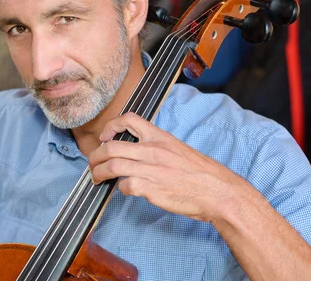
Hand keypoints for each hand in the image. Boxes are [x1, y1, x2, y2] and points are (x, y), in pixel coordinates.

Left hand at [88, 112, 252, 222]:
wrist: (217, 191)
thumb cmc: (200, 173)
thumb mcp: (178, 150)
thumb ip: (157, 148)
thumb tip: (136, 153)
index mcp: (160, 137)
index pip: (129, 119)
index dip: (111, 126)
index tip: (105, 137)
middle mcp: (153, 150)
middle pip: (111, 146)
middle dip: (95, 156)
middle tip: (93, 164)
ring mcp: (151, 169)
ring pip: (112, 165)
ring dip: (98, 173)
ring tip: (96, 178)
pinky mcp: (151, 188)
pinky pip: (124, 185)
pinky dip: (120, 189)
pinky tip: (125, 190)